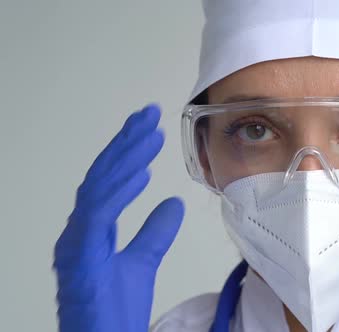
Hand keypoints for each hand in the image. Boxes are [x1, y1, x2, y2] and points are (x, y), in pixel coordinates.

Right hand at [53, 105, 184, 331]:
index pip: (111, 180)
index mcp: (94, 228)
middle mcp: (81, 230)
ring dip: (125, 159)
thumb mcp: (143, 262)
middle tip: (149, 114)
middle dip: (125, 142)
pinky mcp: (80, 260)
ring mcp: (77, 244)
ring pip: (99, 189)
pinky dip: (118, 193)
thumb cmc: (114, 309)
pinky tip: (141, 173)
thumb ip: (155, 233)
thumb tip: (174, 202)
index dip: (127, 150)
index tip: (148, 126)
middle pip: (103, 176)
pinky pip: (98, 217)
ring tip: (150, 136)